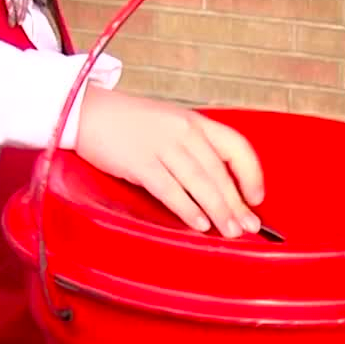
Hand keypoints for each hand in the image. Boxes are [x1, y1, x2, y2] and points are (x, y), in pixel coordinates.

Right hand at [74, 87, 264, 237]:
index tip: (257, 198)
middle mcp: (184, 131)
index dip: (251, 174)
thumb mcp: (170, 125)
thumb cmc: (130, 124)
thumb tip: (219, 186)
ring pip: (200, 182)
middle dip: (237, 203)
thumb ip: (194, 149)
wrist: (87, 112)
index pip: (236, 146)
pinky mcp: (140, 162)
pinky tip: (199, 224)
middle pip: (219, 172)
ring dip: (219, 210)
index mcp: (195, 122)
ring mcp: (162, 146)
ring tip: (230, 232)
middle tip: (249, 227)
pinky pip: (170, 190)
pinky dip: (187, 208)